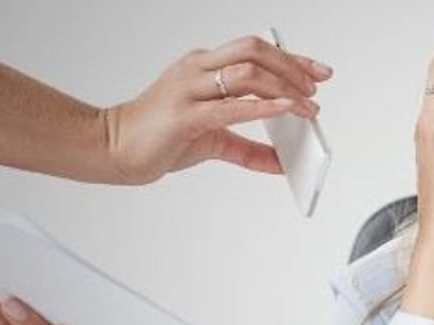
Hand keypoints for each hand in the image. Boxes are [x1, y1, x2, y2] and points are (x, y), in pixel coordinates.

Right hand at [104, 35, 332, 183]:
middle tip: (315, 89)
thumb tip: (281, 164)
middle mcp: (197, 70)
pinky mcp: (185, 115)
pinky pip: (230, 106)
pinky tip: (285, 110)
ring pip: (246, 72)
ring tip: (307, 107)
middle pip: (254, 50)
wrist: (114, 148)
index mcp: (203, 66)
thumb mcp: (214, 141)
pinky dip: (263, 107)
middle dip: (291, 67)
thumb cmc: (159, 136)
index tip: (320, 71)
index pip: (255, 50)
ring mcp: (189, 89)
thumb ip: (249, 151)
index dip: (292, 58)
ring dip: (284, 87)